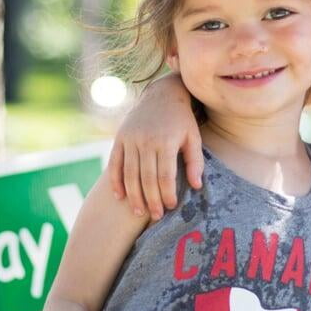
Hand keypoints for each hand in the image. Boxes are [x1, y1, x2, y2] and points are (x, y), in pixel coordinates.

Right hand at [106, 74, 202, 219]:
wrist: (162, 94)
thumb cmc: (182, 120)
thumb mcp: (193, 137)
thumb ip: (195, 161)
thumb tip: (196, 186)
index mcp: (166, 141)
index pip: (165, 176)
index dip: (167, 194)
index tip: (171, 206)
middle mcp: (146, 140)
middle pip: (146, 178)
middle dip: (151, 200)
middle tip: (156, 216)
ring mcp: (130, 139)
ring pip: (129, 174)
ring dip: (133, 196)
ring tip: (139, 212)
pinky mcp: (120, 138)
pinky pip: (115, 163)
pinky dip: (115, 181)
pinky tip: (120, 196)